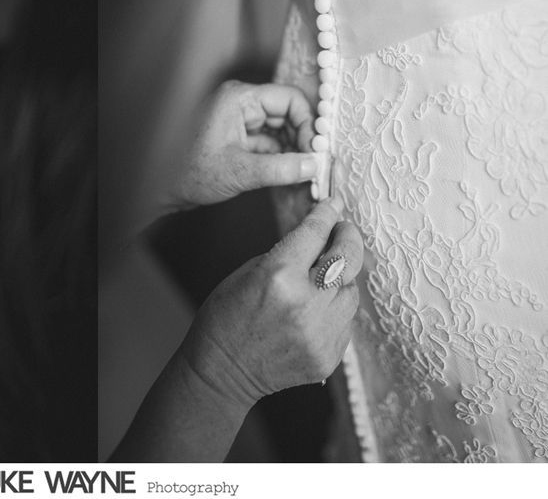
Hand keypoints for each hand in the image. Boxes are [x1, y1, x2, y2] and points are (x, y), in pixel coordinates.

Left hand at [170, 81, 316, 209]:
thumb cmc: (188, 173)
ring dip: (294, 150)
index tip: (316, 150)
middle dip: (303, 139)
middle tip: (316, 165)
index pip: (289, 99)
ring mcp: (239, 121)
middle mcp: (240, 104)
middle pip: (287, 114)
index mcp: (238, 99)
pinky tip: (292, 175)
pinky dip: (282, 158)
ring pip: (280, 130)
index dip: (308, 124)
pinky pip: (269, 143)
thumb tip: (313, 165)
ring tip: (307, 173)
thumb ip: (280, 168)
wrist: (161, 189)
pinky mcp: (237, 139)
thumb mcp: (240, 172)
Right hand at [179, 196, 361, 407]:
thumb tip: (316, 237)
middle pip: (347, 258)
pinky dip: (334, 309)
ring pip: (351, 291)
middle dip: (348, 236)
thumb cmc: (225, 318)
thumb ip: (285, 254)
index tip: (333, 204)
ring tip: (322, 278)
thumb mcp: (248, 272)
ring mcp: (320, 333)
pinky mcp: (329, 355)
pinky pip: (345, 320)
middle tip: (344, 229)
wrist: (222, 370)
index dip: (327, 213)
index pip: (314, 232)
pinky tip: (315, 309)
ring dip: (341, 278)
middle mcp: (305, 304)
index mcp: (278, 276)